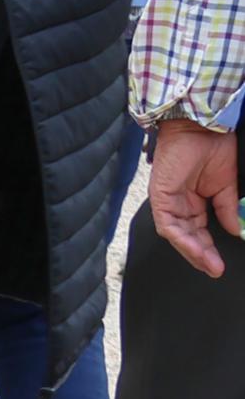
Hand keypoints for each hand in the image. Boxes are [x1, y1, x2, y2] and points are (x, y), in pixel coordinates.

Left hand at [152, 116, 238, 276]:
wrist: (203, 128)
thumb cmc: (213, 149)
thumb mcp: (226, 185)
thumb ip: (227, 209)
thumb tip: (237, 230)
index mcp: (194, 201)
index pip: (200, 231)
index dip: (209, 248)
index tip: (220, 265)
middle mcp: (179, 204)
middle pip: (187, 237)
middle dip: (202, 255)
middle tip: (215, 270)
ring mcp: (168, 201)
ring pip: (177, 235)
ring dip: (193, 251)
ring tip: (209, 265)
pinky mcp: (160, 197)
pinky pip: (168, 225)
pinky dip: (182, 239)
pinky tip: (196, 250)